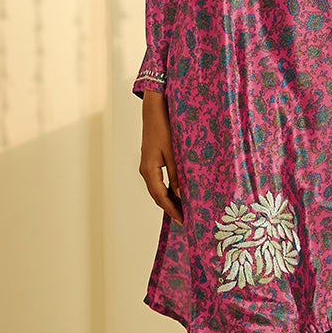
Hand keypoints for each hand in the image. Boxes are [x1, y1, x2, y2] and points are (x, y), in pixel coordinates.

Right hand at [139, 89, 182, 223]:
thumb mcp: (173, 153)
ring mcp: (147, 166)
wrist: (153, 111)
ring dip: (169, 200)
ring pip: (158, 189)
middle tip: (185, 219)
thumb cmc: (163, 129)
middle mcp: (145, 171)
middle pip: (158, 196)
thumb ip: (178, 175)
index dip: (172, 210)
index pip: (161, 197)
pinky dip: (167, 190)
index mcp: (150, 170)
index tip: (183, 220)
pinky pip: (158, 181)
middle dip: (170, 208)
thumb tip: (183, 195)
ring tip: (183, 209)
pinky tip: (177, 192)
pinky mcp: (150, 161)